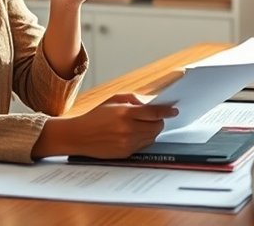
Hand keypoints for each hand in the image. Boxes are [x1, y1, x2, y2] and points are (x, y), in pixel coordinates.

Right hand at [59, 94, 177, 158]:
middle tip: (157, 118)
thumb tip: (152, 102)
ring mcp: (127, 142)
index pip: (154, 112)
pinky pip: (143, 145)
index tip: (174, 111)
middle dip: (159, 121)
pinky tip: (136, 133)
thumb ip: (134, 99)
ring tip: (144, 125)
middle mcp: (128, 129)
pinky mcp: (126, 153)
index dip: (167, 111)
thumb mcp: (113, 100)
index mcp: (125, 113)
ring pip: (152, 137)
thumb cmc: (96, 116)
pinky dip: (144, 139)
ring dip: (153, 130)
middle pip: (156, 126)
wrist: (79, 136)